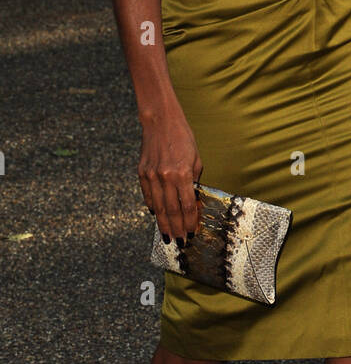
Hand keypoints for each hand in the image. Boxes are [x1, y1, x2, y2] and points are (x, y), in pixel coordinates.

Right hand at [138, 111, 202, 244]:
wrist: (160, 122)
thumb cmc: (183, 138)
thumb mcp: (196, 158)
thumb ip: (195, 181)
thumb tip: (193, 202)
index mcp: (183, 174)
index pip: (187, 206)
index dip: (190, 222)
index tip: (192, 232)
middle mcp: (166, 177)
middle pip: (172, 211)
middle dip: (176, 229)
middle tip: (180, 242)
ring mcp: (151, 177)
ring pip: (158, 208)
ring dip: (163, 225)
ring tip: (168, 237)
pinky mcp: (141, 174)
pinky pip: (148, 197)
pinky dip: (153, 209)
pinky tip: (157, 217)